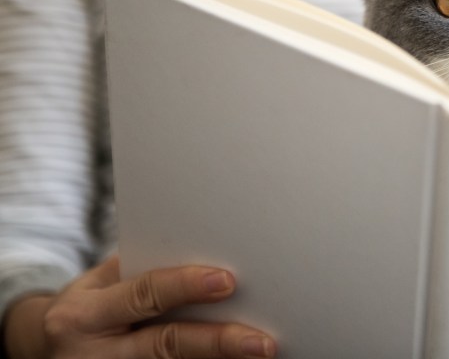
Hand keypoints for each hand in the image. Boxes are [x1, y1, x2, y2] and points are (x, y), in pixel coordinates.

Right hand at [4, 255, 275, 358]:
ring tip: (258, 354)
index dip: (186, 286)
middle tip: (262, 342)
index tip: (227, 281)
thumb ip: (141, 270)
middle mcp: (93, 353)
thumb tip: (202, 248)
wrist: (40, 349)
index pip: (144, 294)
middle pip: (166, 345)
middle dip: (217, 342)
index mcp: (84, 315)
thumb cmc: (86, 306)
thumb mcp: (97, 284)